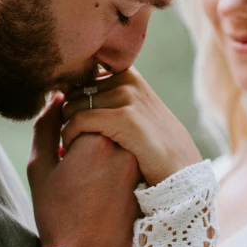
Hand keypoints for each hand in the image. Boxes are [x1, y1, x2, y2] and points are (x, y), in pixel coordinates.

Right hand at [27, 94, 140, 246]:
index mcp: (97, 139)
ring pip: (120, 138)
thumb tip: (58, 98)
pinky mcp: (147, 179)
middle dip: (91, 129)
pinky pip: (131, 157)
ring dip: (106, 144)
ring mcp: (140, 165)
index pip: (85, 107)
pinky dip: (118, 163)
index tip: (64, 148)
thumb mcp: (41, 167)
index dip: (70, 124)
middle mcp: (125, 147)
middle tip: (77, 162)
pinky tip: (104, 188)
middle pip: (106, 119)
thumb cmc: (56, 214)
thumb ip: (47, 125)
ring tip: (90, 175)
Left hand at [62, 68, 201, 186]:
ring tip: (70, 147)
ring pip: (73, 105)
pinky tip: (70, 150)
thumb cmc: (154, 147)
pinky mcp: (125, 118)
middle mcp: (128, 79)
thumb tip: (68, 92)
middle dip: (67, 115)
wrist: (181, 172)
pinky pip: (79, 120)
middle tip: (69, 139)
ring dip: (65, 127)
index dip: (70, 102)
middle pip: (74, 92)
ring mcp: (128, 96)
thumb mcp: (136, 113)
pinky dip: (69, 135)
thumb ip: (110, 98)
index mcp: (129, 74)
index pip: (81, 79)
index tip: (69, 125)